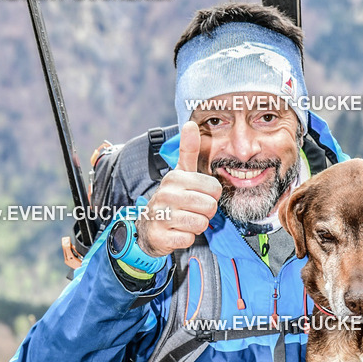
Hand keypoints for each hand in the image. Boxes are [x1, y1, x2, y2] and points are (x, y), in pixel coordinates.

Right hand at [136, 121, 221, 255]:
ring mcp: (162, 215)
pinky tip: (175, 232)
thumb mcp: (180, 173)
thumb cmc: (171, 199)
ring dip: (196, 226)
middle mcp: (167, 194)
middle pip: (210, 207)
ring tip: (183, 220)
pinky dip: (185, 238)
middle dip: (205, 213)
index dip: (211, 196)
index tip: (198, 196)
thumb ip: (188, 150)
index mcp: (175, 177)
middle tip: (191, 211)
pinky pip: (188, 239)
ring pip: (201, 223)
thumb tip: (190, 123)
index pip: (214, 188)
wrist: (148, 227)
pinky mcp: (160, 236)